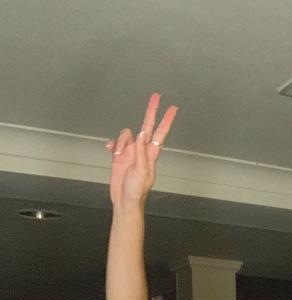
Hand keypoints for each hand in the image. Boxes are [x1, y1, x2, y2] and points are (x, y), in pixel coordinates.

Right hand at [107, 93, 177, 210]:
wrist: (124, 201)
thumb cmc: (136, 191)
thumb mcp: (140, 172)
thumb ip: (141, 153)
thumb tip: (142, 135)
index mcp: (151, 155)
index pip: (160, 133)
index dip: (166, 120)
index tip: (172, 108)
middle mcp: (142, 151)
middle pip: (146, 126)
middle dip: (151, 111)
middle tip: (155, 97)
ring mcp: (131, 152)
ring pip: (126, 135)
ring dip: (120, 142)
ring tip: (118, 156)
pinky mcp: (120, 156)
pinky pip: (116, 143)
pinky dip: (113, 145)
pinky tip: (111, 152)